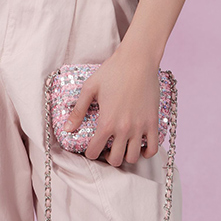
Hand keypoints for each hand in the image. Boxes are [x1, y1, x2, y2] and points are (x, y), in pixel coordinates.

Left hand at [62, 49, 161, 165]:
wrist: (138, 60)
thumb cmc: (113, 71)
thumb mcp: (90, 88)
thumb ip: (78, 111)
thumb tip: (67, 129)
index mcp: (106, 122)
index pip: (94, 152)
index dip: (90, 153)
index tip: (91, 148)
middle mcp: (124, 128)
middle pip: (115, 160)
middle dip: (107, 157)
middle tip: (106, 148)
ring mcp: (140, 127)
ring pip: (134, 158)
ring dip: (125, 156)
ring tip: (121, 146)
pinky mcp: (153, 122)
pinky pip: (153, 148)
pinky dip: (146, 152)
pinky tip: (139, 145)